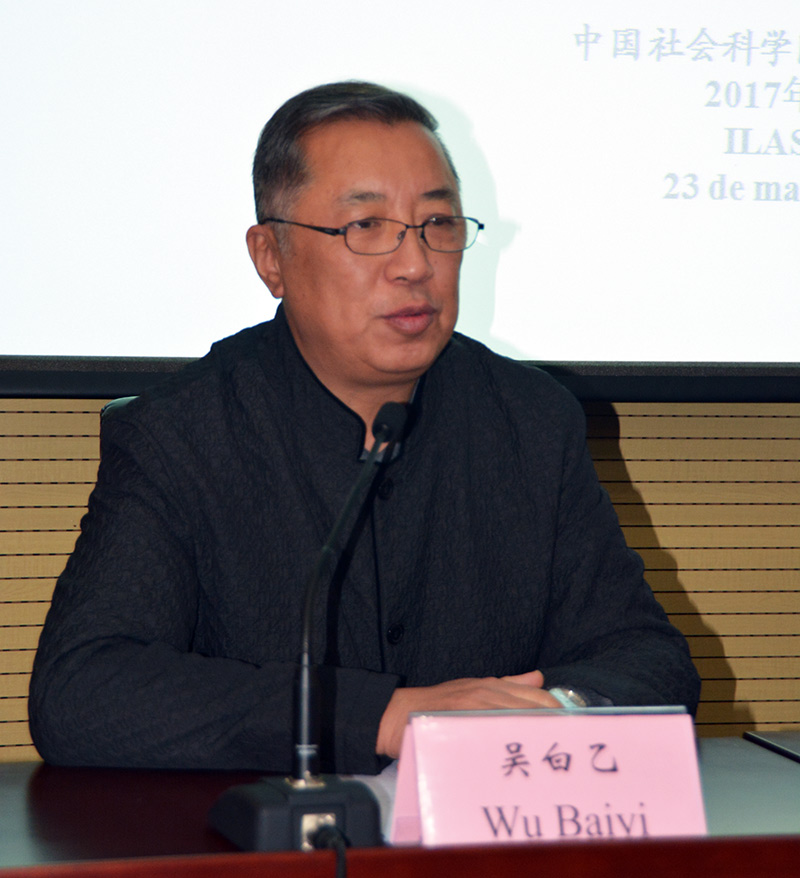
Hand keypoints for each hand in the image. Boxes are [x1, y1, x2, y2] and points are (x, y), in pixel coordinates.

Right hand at [376, 670, 560, 757]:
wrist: (399, 714)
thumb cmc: (437, 704)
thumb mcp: (474, 687)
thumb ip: (509, 684)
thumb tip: (539, 677)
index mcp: (493, 685)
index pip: (539, 697)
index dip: (558, 714)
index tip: (571, 732)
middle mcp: (487, 694)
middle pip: (535, 709)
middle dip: (554, 728)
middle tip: (567, 749)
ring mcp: (476, 709)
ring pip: (519, 721)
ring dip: (537, 739)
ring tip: (552, 759)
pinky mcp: (463, 724)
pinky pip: (493, 734)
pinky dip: (510, 744)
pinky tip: (521, 760)